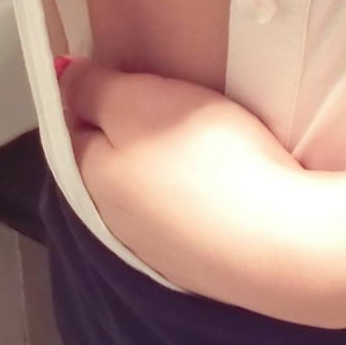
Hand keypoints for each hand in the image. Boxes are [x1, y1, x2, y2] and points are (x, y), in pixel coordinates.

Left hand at [59, 58, 341, 321]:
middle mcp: (115, 223)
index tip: (131, 74)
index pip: (77, 126)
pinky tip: (225, 188)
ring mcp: (160, 253)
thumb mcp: (139, 101)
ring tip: (202, 143)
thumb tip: (60, 77)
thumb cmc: (206, 160)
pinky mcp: (205, 270)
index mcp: (92, 178)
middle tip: (171, 103)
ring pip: (151, 196)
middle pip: (114, 164)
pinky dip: (200, 202)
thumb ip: (95, 87)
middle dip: (132, 135)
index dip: (100, 94)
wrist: (285, 244)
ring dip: (167, 171)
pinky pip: (189, 223)